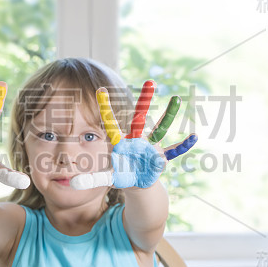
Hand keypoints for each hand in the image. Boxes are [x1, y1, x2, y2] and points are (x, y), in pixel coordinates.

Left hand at [71, 80, 196, 189]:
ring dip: (169, 115)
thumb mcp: (105, 178)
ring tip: (177, 99)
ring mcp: (150, 147)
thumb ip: (91, 180)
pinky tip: (194, 137)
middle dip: (144, 101)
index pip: (111, 124)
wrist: (137, 182)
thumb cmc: (120, 175)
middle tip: (150, 82)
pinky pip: (173, 151)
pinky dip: (183, 145)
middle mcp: (136, 141)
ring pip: (160, 128)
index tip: (100, 90)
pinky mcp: (161, 157)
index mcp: (121, 143)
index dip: (106, 108)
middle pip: (139, 118)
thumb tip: (74, 184)